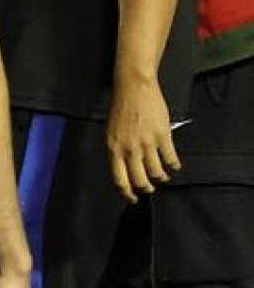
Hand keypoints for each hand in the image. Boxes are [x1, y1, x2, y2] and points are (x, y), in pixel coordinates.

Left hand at [105, 76, 179, 201]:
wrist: (133, 88)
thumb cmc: (121, 108)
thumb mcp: (111, 132)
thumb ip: (117, 149)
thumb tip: (123, 167)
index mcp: (113, 149)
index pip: (119, 179)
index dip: (127, 193)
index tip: (133, 198)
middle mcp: (129, 150)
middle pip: (139, 180)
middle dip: (146, 188)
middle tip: (150, 189)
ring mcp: (147, 143)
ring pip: (156, 172)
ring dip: (161, 178)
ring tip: (163, 177)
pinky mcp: (162, 136)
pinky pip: (170, 158)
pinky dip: (174, 165)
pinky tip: (175, 166)